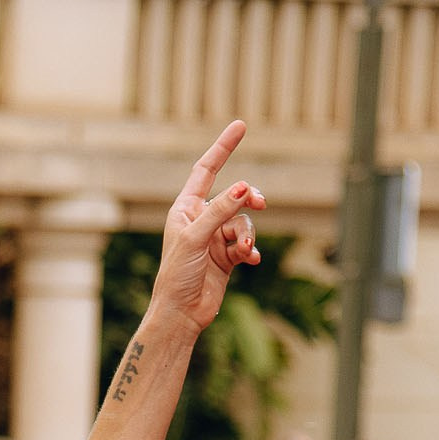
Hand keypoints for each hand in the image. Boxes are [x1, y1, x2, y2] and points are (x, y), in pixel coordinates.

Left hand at [147, 121, 262, 333]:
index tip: (240, 125)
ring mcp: (214, 238)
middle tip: (260, 204)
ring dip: (246, 236)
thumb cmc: (177, 274)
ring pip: (244, 223)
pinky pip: (247, 244)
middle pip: (235, 196)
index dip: (223, 148)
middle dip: (249, 200)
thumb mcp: (197, 237)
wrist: (180, 314)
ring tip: (241, 252)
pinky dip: (250, 251)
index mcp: (185, 208)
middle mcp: (200, 219)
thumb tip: (246, 187)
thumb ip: (222, 210)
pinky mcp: (226, 258)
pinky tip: (250, 261)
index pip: (206, 169)